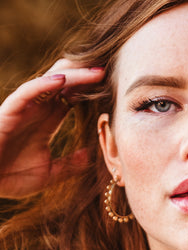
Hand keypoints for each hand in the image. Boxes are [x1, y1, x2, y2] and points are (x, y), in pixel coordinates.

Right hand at [0, 59, 104, 197]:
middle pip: (66, 84)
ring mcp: (24, 108)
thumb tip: (92, 157)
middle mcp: (37, 109)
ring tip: (97, 71)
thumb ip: (71, 164)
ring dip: (74, 75)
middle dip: (87, 77)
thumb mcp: (49, 173)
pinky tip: (64, 80)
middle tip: (112, 71)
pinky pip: (28, 91)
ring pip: (51, 82)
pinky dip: (45, 84)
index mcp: (47, 120)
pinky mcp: (9, 111)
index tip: (115, 86)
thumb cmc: (9, 178)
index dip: (92, 90)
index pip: (74, 98)